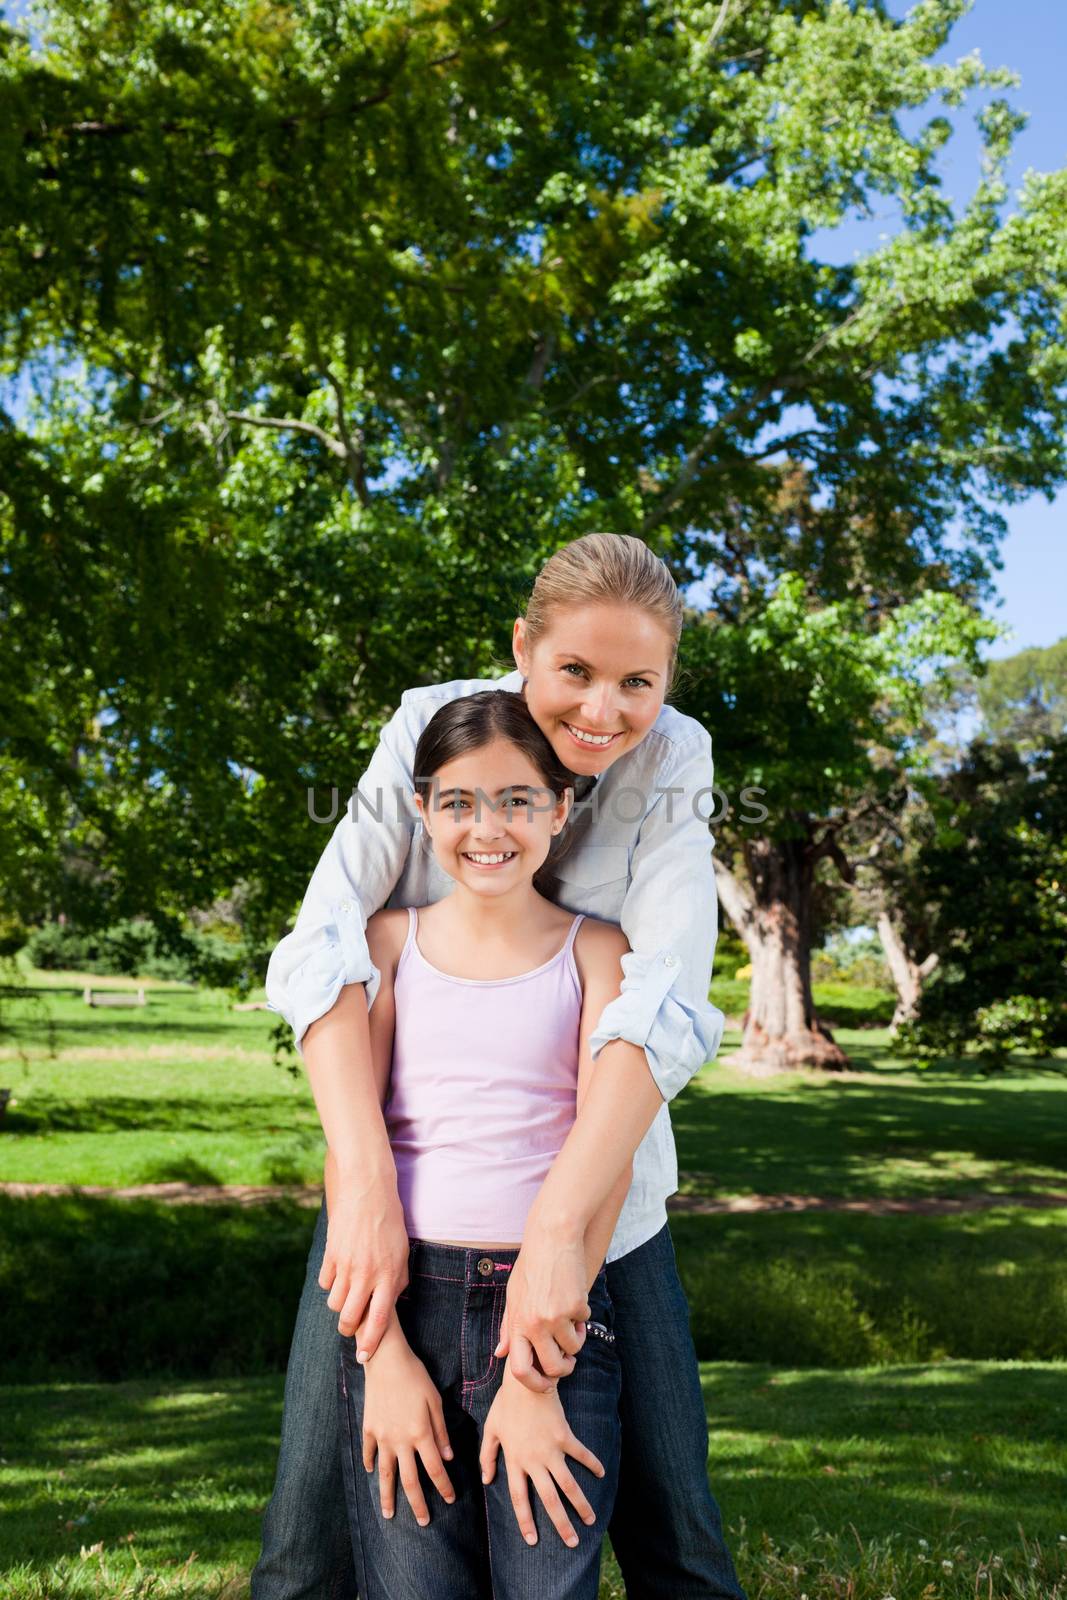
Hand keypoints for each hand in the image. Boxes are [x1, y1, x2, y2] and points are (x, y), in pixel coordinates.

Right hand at [320, 1169, 409, 1357]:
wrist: (367, 1192)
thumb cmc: (389, 1222)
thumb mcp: (402, 1252)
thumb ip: (397, 1280)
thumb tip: (390, 1303)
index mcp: (388, 1276)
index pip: (379, 1320)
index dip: (371, 1342)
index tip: (364, 1358)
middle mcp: (366, 1275)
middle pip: (349, 1318)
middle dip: (348, 1328)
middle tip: (350, 1326)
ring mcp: (346, 1266)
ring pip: (334, 1303)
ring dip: (340, 1304)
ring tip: (347, 1294)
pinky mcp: (330, 1256)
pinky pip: (325, 1283)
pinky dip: (330, 1283)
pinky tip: (338, 1273)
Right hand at [361, 1315, 455, 1525]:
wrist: (386, 1360)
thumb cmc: (415, 1376)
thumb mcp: (435, 1400)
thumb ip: (441, 1430)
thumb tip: (448, 1457)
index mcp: (420, 1433)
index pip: (434, 1469)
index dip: (444, 1486)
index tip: (450, 1499)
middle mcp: (401, 1440)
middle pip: (410, 1480)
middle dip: (418, 1504)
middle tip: (423, 1521)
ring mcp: (382, 1437)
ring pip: (386, 1475)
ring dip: (388, 1497)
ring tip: (389, 1515)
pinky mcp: (369, 1429)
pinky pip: (369, 1452)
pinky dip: (371, 1464)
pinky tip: (373, 1473)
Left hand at [480, 1364, 604, 1546]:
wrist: (526, 1381)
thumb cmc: (506, 1404)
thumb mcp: (491, 1430)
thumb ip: (487, 1456)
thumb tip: (487, 1480)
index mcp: (515, 1461)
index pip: (520, 1499)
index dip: (526, 1521)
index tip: (533, 1541)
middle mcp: (534, 1460)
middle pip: (549, 1500)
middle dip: (561, 1524)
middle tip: (572, 1543)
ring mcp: (551, 1450)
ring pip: (568, 1484)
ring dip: (580, 1504)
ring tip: (591, 1520)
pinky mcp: (565, 1436)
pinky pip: (581, 1454)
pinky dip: (592, 1464)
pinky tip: (601, 1474)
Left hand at [494, 1227, 588, 1393]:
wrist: (552, 1238)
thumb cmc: (531, 1265)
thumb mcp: (513, 1295)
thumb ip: (508, 1327)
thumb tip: (500, 1354)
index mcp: (517, 1323)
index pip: (519, 1370)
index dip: (534, 1383)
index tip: (545, 1382)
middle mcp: (535, 1323)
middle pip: (553, 1368)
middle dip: (564, 1369)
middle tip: (567, 1361)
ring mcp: (556, 1316)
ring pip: (573, 1349)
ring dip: (576, 1340)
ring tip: (571, 1322)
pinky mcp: (576, 1306)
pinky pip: (585, 1324)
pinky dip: (583, 1318)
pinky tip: (575, 1299)